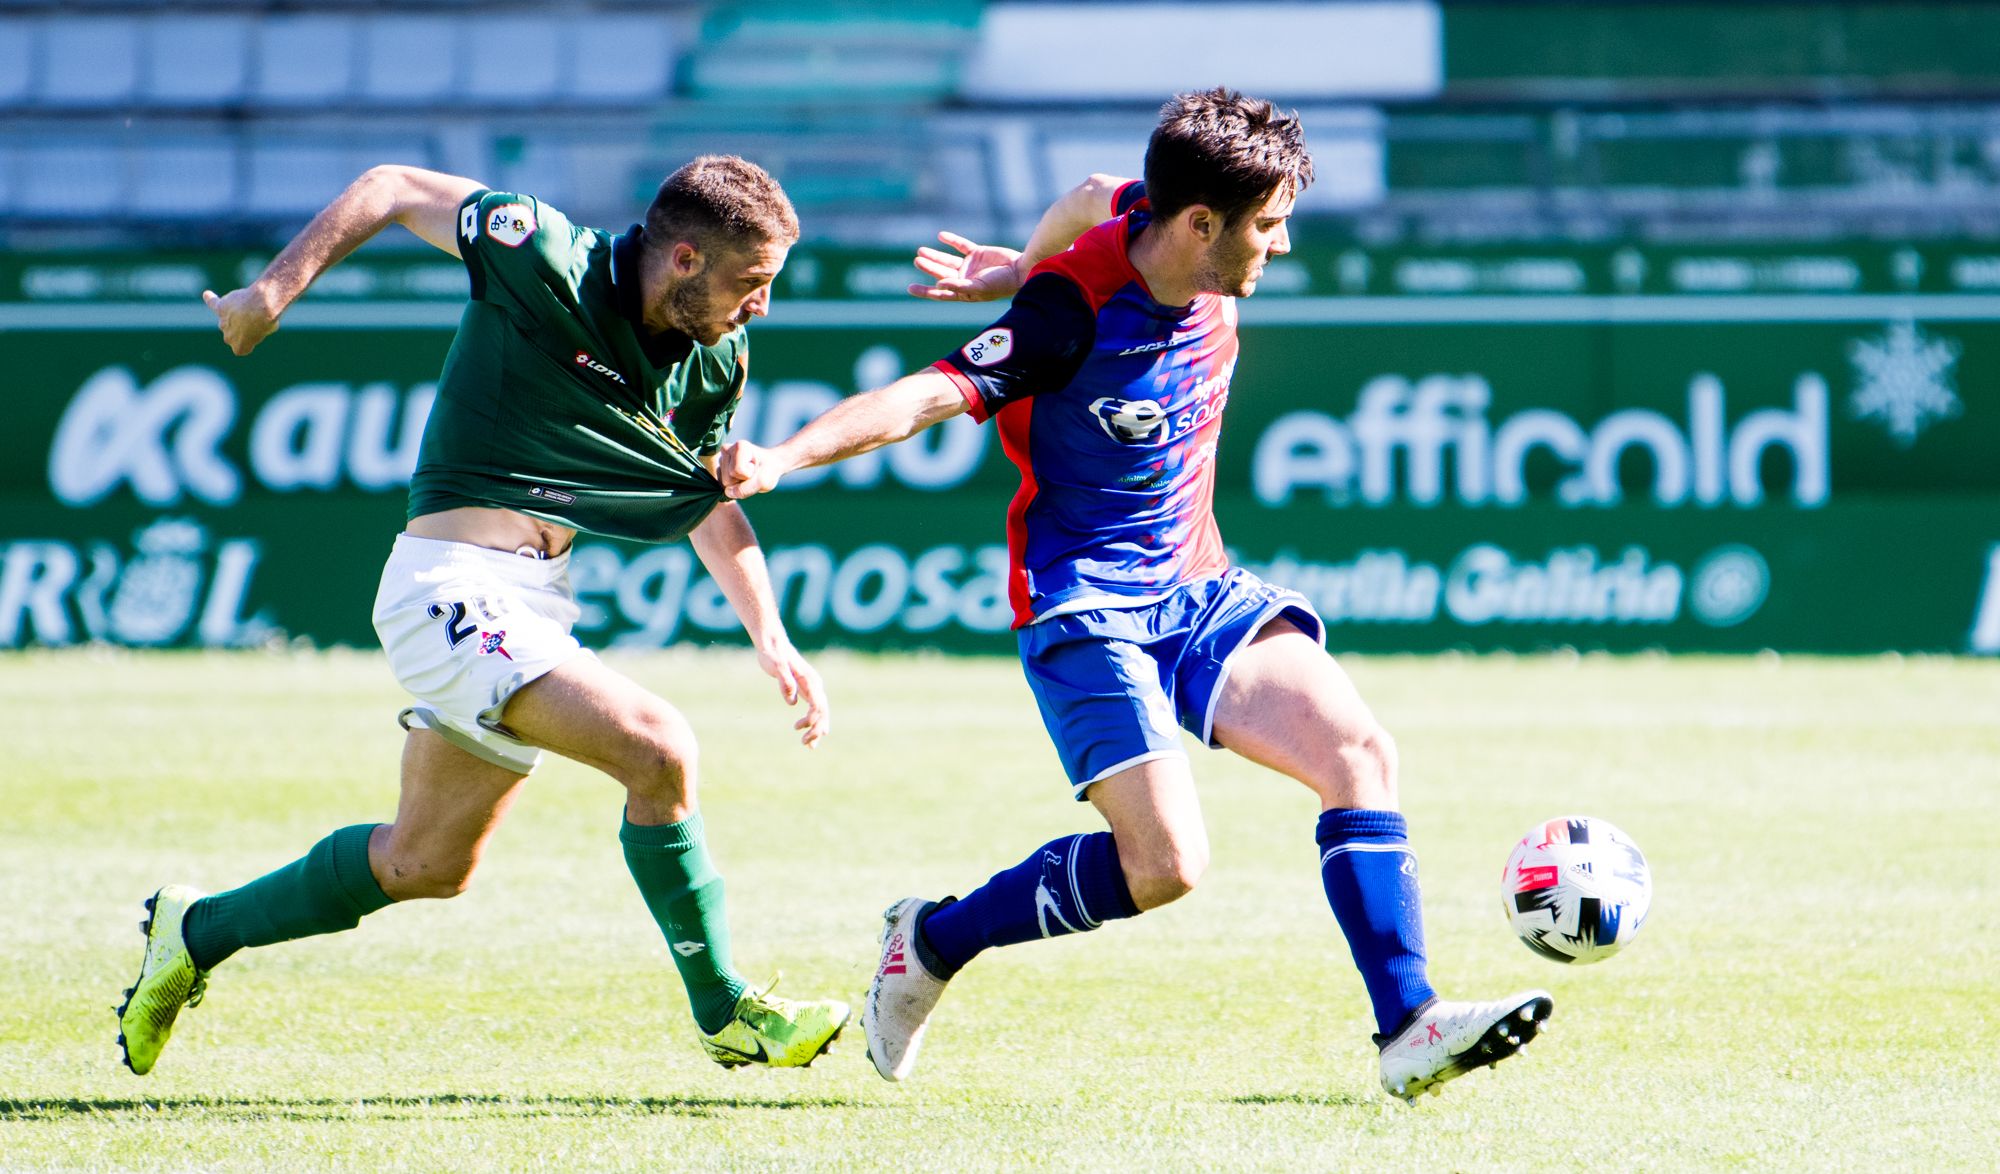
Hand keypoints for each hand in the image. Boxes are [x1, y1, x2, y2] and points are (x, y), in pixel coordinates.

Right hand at [203, 286, 282, 355]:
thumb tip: (250, 315)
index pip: (242, 347)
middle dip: (244, 326)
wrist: (260, 307)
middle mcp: (228, 338)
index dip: (251, 338)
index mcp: (240, 348)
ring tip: (250, 307)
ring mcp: (223, 322)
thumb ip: (258, 326)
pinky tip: (208, 295)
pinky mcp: (220, 307)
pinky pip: (212, 303)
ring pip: (228, 319)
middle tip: (255, 318)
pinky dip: (210, 300)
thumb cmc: (268, 320)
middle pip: (235, 332)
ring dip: (237, 314)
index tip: (257, 332)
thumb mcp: (268, 328)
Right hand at [718, 439, 786, 499]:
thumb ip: (744, 489)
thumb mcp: (763, 482)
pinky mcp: (720, 467)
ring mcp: (722, 458)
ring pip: (725, 482)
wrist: (770, 467)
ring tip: (747, 474)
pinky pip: (723, 484)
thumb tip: (727, 492)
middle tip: (752, 473)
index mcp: (740, 446)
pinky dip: (734, 484)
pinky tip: (741, 477)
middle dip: (742, 481)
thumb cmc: (768, 471)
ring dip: (738, 483)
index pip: (737, 471)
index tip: (756, 468)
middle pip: (728, 478)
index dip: (748, 476)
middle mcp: (727, 449)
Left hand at [756, 641, 829, 747]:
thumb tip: (792, 701)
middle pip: (822, 711)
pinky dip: (812, 722)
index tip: (801, 731)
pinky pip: (813, 708)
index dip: (813, 720)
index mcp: (810, 681)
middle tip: (805, 744)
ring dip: (816, 729)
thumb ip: (784, 681)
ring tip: (808, 745)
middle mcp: (814, 685)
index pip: (818, 705)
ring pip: (820, 712)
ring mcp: (811, 687)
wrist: (772, 644)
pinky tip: (806, 732)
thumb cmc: (772, 654)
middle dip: (816, 729)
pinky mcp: (805, 689)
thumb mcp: (775, 666)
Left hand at [907, 231, 1024, 302]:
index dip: (925, 291)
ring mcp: (971, 266)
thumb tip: (938, 284)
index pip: (940, 292)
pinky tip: (941, 236)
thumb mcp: (979, 288)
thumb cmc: (1001, 285)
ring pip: (948, 260)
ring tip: (920, 251)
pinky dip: (952, 240)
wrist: (1020, 270)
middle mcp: (965, 279)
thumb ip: (958, 286)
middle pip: (941, 273)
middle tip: (917, 261)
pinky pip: (961, 246)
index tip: (910, 288)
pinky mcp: (978, 253)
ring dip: (935, 256)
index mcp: (964, 291)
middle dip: (929, 267)